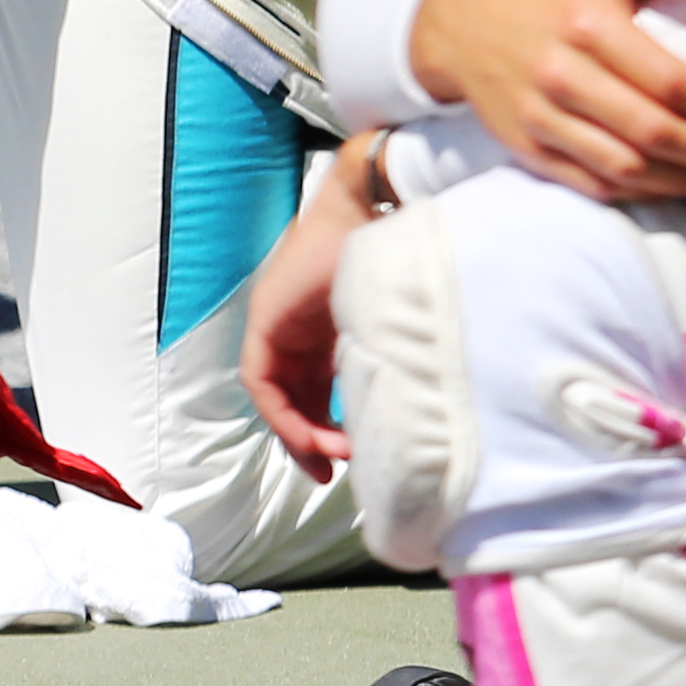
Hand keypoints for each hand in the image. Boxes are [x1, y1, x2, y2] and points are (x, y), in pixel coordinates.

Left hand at [235, 143, 378, 475]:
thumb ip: (394, 358)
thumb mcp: (398, 323)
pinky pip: (262, 380)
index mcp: (326, 324)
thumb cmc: (404, 257)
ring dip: (299, 433)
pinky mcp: (267, 318)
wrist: (381, 211)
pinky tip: (314, 436)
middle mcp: (296, 324)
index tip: (352, 457)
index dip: (327, 425)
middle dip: (310, 439)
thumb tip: (424, 406)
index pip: (313, 385)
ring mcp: (277, 320)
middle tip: (332, 474)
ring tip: (333, 461)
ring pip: (275, 393)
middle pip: (293, 395)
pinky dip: (283, 413)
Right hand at [408, 0, 685, 198]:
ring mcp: (538, 115)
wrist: (463, 20)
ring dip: (683, 180)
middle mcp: (559, 74)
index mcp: (585, 25)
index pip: (668, 81)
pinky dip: (639, 192)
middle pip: (652, 131)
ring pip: (624, 166)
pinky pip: (590, 183)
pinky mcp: (526, 145)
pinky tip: (672, 186)